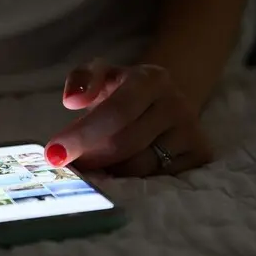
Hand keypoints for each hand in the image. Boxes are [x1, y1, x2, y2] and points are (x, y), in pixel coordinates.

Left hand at [44, 60, 212, 176]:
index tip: (54, 154)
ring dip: (111, 171)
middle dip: (91, 158)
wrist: (168, 99)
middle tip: (70, 165)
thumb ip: (81, 79)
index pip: (115, 112)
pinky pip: (158, 179)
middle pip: (124, 145)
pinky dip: (134, 181)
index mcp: (151, 79)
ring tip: (97, 165)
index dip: (83, 135)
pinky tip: (123, 172)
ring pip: (139, 167)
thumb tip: (72, 100)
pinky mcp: (201, 154)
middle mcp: (176, 104)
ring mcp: (192, 131)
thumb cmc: (125, 90)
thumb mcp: (102, 75)